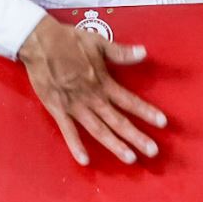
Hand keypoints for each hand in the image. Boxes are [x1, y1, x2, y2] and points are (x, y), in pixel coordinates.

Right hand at [18, 15, 165, 166]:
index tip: (163, 122)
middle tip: (153, 151)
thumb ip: (121, 52)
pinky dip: (76, 146)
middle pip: (117, 120)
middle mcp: (92, 97)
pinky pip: (68, 130)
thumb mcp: (99, 43)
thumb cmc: (70, 40)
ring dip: (114, 144)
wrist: (40, 42)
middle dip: (136, 136)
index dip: (146, 111)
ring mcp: (75, 105)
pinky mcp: (58, 109)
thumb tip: (144, 52)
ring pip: (98, 129)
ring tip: (130, 158)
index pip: (129, 100)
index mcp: (104, 82)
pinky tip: (85, 161)